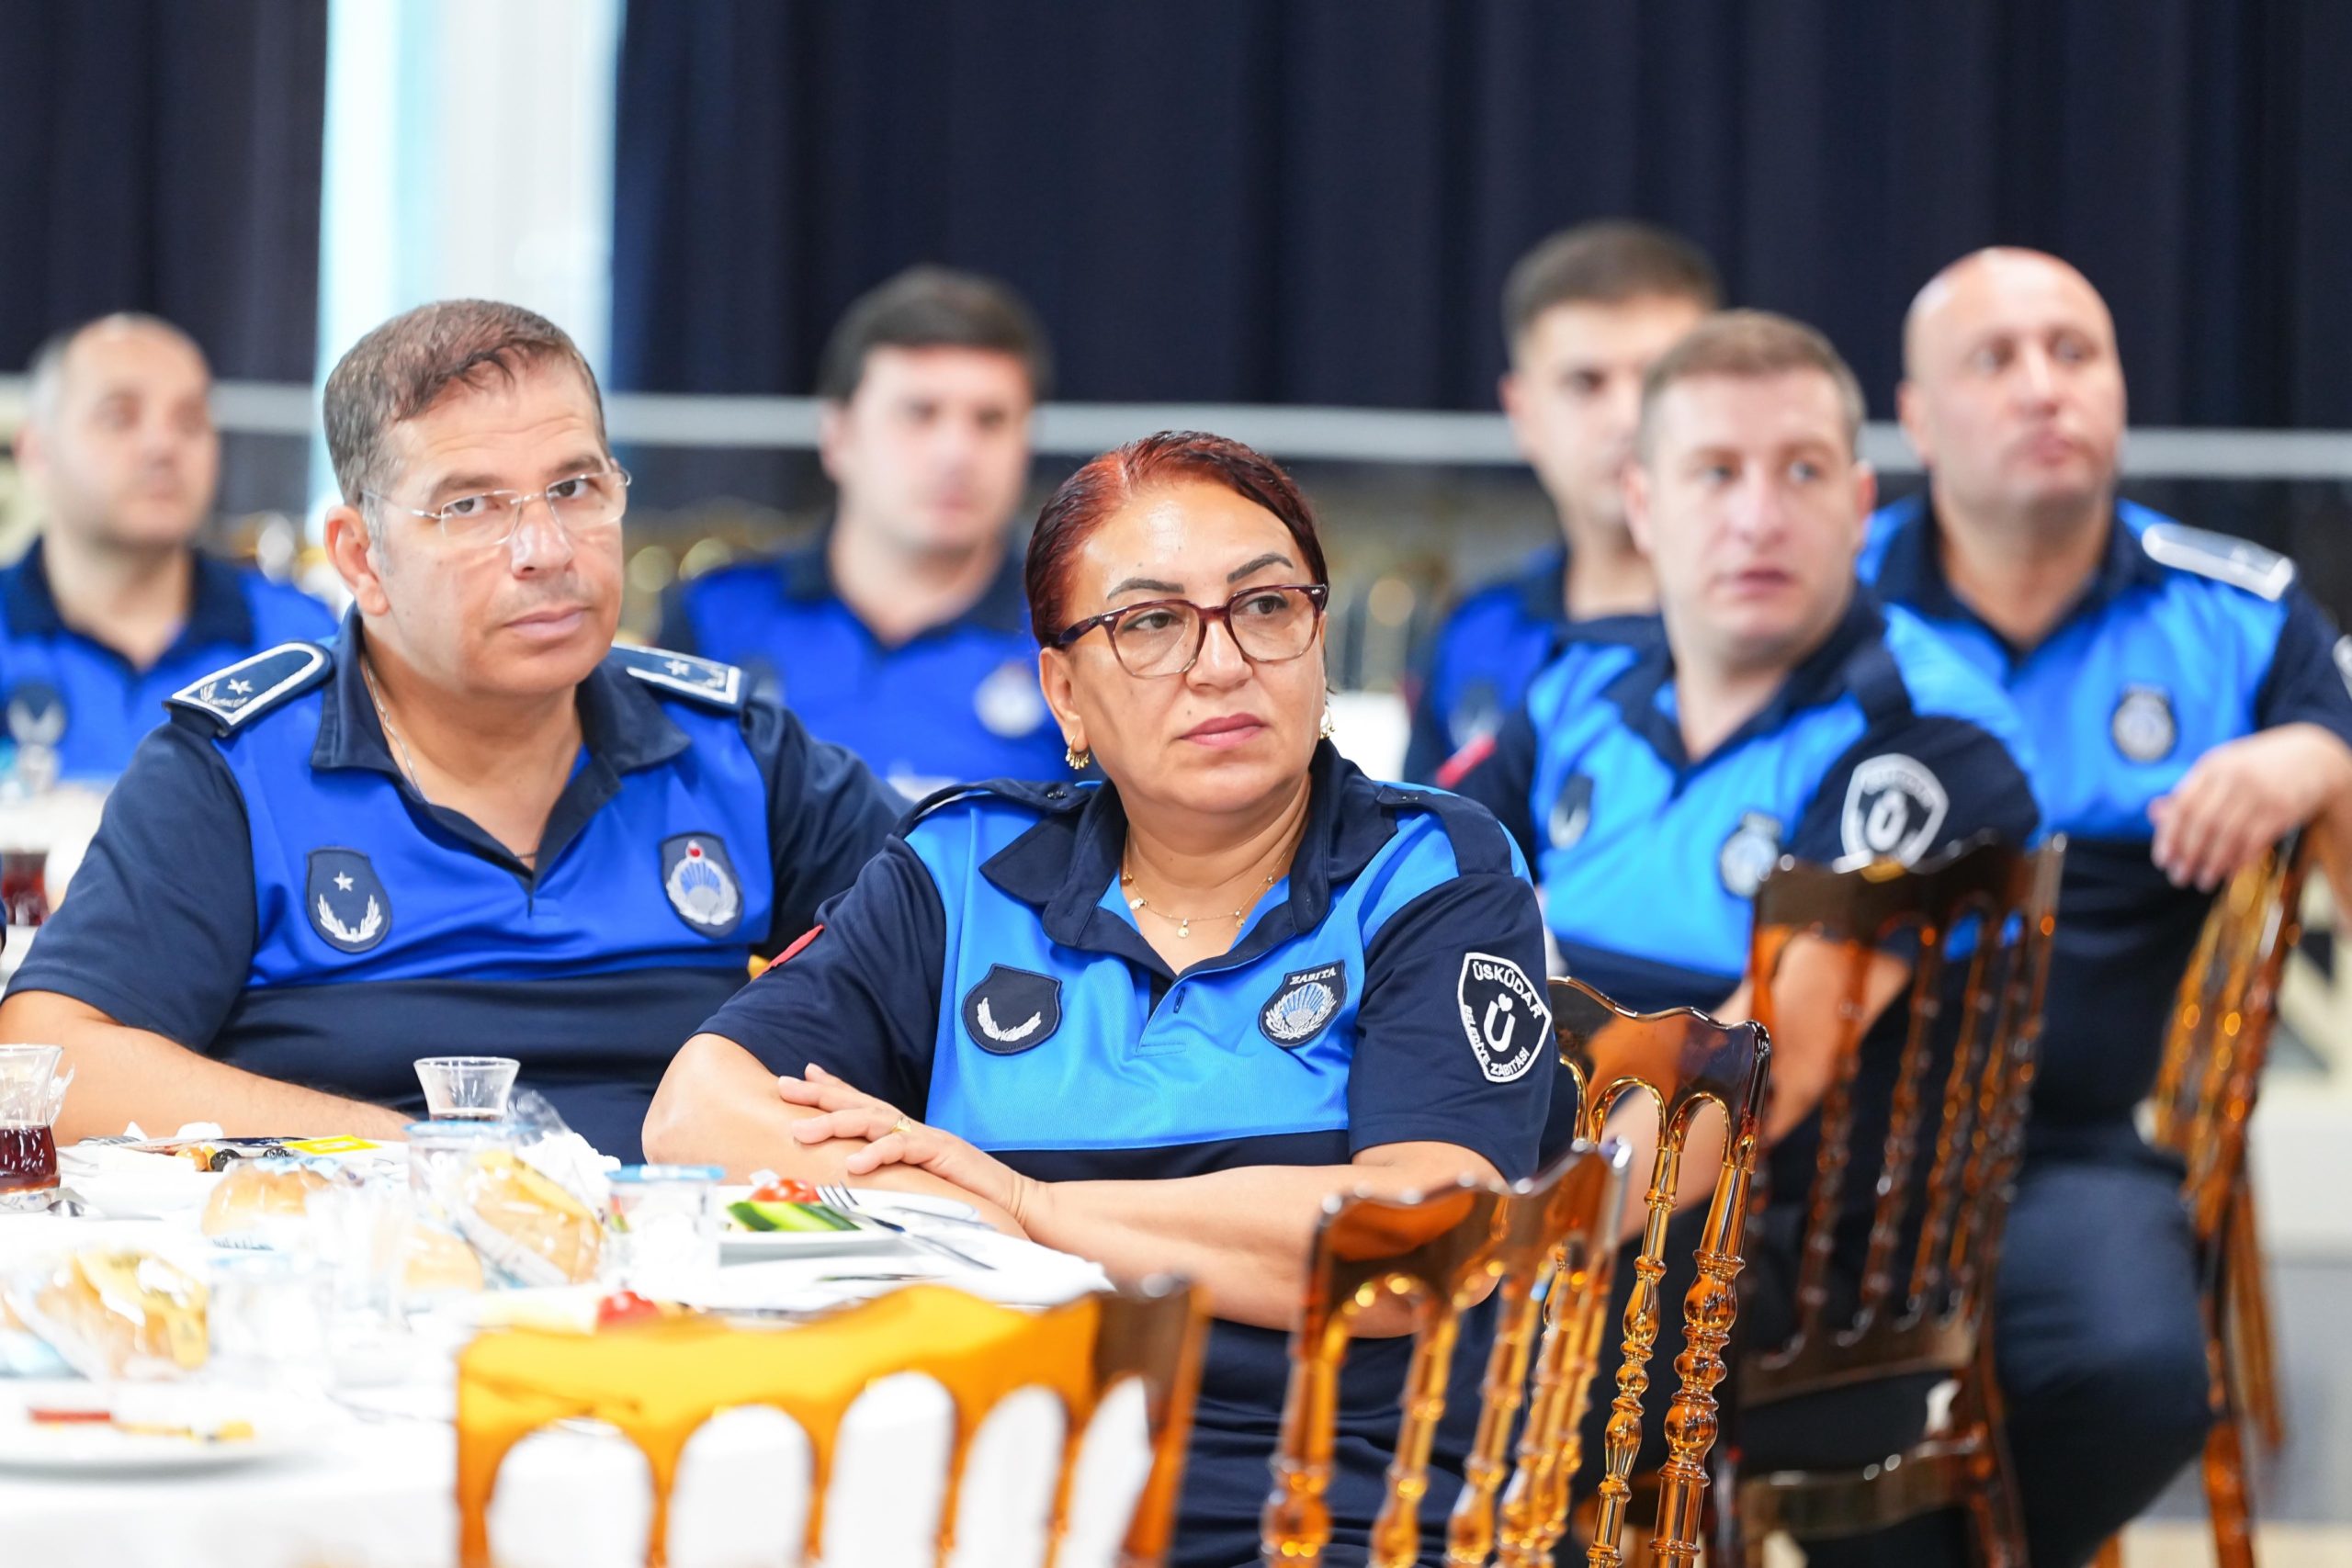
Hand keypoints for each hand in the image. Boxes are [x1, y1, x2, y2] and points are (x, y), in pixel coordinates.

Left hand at [778, 1065, 1040, 1227]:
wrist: (1014, 1202)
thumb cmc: (967, 1194)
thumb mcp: (922, 1179)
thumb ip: (896, 1170)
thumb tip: (858, 1175)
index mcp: (907, 1133)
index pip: (865, 1103)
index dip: (834, 1088)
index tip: (802, 1075)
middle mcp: (913, 1129)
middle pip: (860, 1104)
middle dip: (820, 1095)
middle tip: (784, 1087)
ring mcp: (927, 1138)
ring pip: (874, 1121)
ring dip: (835, 1122)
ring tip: (801, 1129)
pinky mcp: (942, 1154)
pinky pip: (904, 1148)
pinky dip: (878, 1153)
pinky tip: (854, 1163)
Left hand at [2148, 725, 2351, 890]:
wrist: (2312, 756)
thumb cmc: (2255, 767)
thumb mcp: (2220, 770)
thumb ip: (2189, 792)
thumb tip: (2154, 814)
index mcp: (2212, 766)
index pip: (2182, 806)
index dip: (2169, 836)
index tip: (2163, 861)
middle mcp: (2234, 777)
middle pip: (2203, 823)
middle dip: (2188, 855)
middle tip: (2179, 877)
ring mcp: (2261, 793)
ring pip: (2229, 835)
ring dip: (2212, 863)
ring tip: (2201, 882)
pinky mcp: (2283, 809)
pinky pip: (2255, 840)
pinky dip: (2239, 859)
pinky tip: (2228, 873)